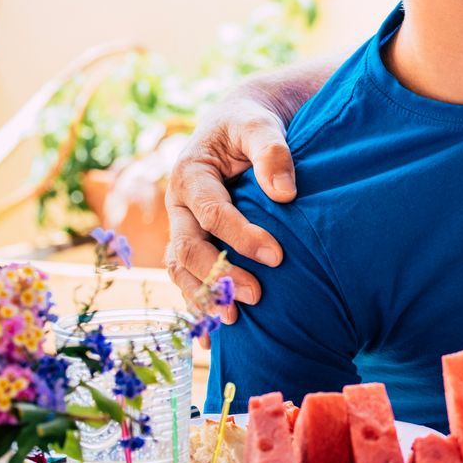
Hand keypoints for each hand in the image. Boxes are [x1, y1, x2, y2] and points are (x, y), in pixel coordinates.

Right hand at [164, 90, 297, 323]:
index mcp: (189, 175)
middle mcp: (178, 205)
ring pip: (181, 270)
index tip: (277, 255)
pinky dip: (197, 306)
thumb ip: (271, 150)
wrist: (239, 124)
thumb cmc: (251, 123)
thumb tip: (284, 194)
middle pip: (187, 248)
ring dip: (203, 296)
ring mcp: (182, 227)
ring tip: (233, 322)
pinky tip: (211, 339)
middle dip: (218, 275)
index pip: (211, 212)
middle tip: (255, 296)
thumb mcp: (260, 125)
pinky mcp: (194, 242)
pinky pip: (188, 279)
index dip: (241, 235)